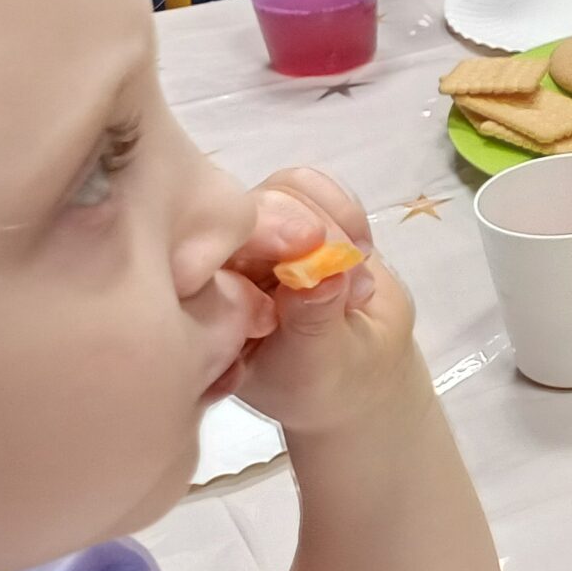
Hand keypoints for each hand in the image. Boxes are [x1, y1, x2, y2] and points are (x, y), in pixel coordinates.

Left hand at [224, 169, 424, 436]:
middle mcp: (228, 258)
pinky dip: (346, 211)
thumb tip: (321, 274)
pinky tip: (363, 251)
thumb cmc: (321, 382)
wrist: (359, 371)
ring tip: (358, 271)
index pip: (211, 247)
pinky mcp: (303, 214)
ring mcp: (265, 233)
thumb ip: (313, 322)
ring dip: (333, 222)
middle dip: (307, 230)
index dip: (254, 239)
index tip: (305, 254)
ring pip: (285, 190)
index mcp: (208, 299)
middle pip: (251, 210)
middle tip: (349, 265)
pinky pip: (316, 188)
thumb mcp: (316, 365)